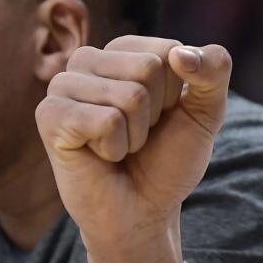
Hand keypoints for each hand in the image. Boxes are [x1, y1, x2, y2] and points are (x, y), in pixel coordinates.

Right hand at [35, 37, 231, 257]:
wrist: (142, 212)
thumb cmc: (168, 160)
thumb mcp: (206, 111)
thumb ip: (214, 70)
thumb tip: (180, 53)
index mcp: (121, 50)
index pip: (168, 50)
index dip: (177, 93)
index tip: (161, 117)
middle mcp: (87, 61)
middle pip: (149, 68)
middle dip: (156, 113)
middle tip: (137, 136)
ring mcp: (63, 86)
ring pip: (130, 95)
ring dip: (136, 134)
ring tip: (118, 146)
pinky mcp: (49, 115)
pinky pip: (106, 121)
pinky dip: (115, 148)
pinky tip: (99, 155)